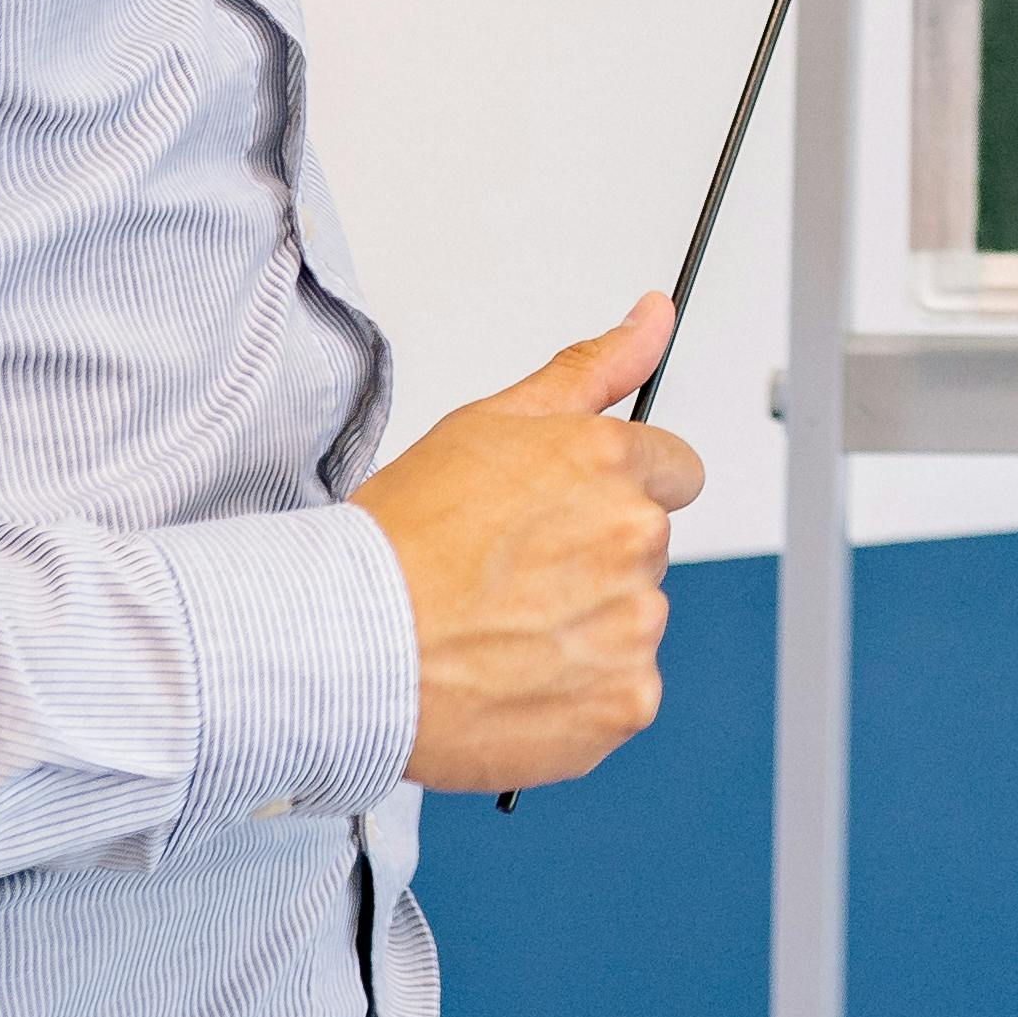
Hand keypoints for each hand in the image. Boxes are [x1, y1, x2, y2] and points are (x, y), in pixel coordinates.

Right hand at [349, 294, 704, 792]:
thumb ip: (593, 368)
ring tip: (498, 634)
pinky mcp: (623, 701)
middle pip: (647, 549)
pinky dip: (577, 699)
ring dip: (584, 630)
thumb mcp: (490, 423)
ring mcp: (634, 625)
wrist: (342, 647)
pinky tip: (512, 685)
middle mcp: (636, 538)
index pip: (674, 471)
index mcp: (613, 464)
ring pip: (631, 621)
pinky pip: (621, 694)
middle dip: (593, 561)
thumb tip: (655, 315)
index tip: (563, 521)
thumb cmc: (399, 539)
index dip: (615, 494)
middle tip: (508, 581)